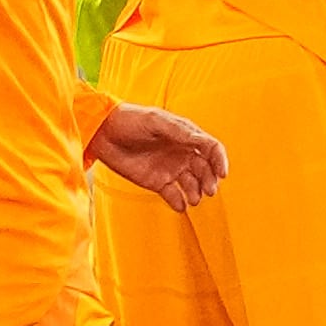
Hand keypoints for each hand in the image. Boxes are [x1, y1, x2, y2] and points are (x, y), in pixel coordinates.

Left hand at [88, 101, 226, 211]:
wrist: (103, 132)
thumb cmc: (130, 120)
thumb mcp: (156, 121)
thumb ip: (179, 131)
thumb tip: (202, 141)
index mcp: (186, 135)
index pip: (211, 149)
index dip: (220, 160)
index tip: (222, 174)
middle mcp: (182, 153)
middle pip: (205, 170)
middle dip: (210, 181)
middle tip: (208, 191)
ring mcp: (171, 169)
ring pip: (193, 185)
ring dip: (197, 193)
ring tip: (193, 199)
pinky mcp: (157, 183)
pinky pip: (174, 196)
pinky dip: (180, 203)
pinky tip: (181, 205)